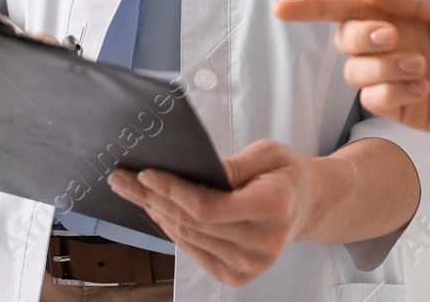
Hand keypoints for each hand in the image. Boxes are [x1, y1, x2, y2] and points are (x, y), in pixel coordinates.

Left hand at [108, 139, 315, 286]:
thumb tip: (193, 172)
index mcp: (274, 207)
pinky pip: (194, 252)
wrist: (306, 206)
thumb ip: (234, 164)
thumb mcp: (269, 153)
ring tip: (136, 192)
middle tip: (124, 179)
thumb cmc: (285, 175)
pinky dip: (173, 231)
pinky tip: (159, 212)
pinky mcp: (238, 276)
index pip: (209, 207)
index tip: (145, 174)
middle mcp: (263, 243)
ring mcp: (250, 265)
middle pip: (192, 223)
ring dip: (158, 214)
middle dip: (154, 199)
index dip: (173, 192)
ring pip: (189, 238)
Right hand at [273, 0, 429, 140]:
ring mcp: (395, 77)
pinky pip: (374, 100)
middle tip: (395, 38)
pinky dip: (392, 92)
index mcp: (403, 13)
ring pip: (356, 72)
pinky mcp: (403, 107)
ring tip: (422, 68)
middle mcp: (393, 43)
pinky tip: (425, 88)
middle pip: (346, 38)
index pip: (349, 7)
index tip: (282, 8)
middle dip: (361, 37)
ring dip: (383, 68)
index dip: (313, 6)